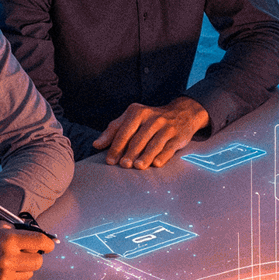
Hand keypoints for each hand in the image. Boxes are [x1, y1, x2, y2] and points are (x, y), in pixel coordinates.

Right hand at [0, 211, 53, 279]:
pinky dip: (15, 276)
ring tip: (13, 262)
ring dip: (25, 267)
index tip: (49, 245)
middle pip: (39, 261)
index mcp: (9, 238)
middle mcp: (9, 257)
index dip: (48, 243)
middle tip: (28, 254)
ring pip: (30, 273)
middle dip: (35, 256)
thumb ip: (19, 230)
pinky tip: (3, 270)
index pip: (41, 241)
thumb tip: (40, 238)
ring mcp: (5, 273)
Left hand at [92, 97, 210, 168]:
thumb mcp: (131, 118)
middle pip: (139, 138)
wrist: (182, 113)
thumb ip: (113, 130)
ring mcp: (167, 127)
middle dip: (130, 152)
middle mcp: (153, 118)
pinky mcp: (178, 136)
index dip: (116, 146)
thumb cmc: (150, 119)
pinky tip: (156, 164)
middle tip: (123, 165)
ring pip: (155, 143)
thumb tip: (96, 145)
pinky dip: (163, 156)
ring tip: (138, 166)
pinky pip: (169, 147)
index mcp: (138, 112)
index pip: (124, 131)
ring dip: (146, 156)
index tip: (110, 160)